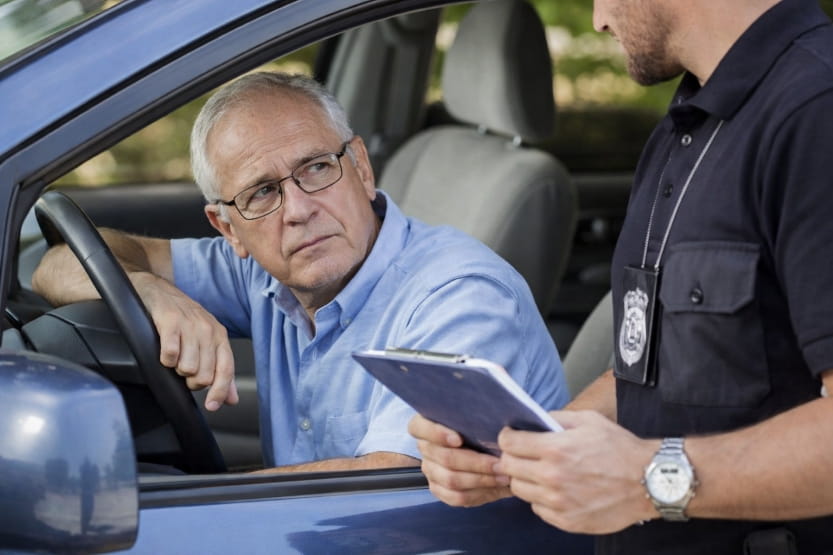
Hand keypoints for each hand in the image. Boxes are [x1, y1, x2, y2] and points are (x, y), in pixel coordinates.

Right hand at [132, 271, 238, 410]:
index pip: (226, 370)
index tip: (211, 407)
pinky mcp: (169, 322)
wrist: (158, 291)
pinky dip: (164, 359)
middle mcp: (208, 331)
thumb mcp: (207, 340)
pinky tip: (164, 351)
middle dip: (191, 381)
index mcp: (220, 336)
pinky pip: (169, 355)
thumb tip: (231, 399)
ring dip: (177, 369)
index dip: (220, 392)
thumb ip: (220, 369)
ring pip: (187, 369)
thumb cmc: (183, 319)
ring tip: (174, 357)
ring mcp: (190, 326)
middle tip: (183, 370)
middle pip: (204, 375)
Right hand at [408, 414, 511, 506]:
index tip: (458, 439)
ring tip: (504, 476)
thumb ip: (477, 418)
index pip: (418, 428)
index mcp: (424, 424)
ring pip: (451, 480)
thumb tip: (498, 428)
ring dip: (481, 479)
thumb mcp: (476, 416)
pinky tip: (496, 487)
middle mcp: (424, 447)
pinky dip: (478, 494)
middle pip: (444, 458)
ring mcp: (429, 469)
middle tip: (500, 463)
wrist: (483, 445)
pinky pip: (455, 497)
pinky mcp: (438, 489)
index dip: (437, 434)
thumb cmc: (479, 426)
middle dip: (476, 462)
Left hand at [496, 410, 657, 533]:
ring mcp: (558, 502)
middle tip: (524, 455)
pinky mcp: (566, 520)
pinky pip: (538, 509)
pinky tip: (557, 490)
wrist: (648, 481)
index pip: (508, 443)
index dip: (507, 437)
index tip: (511, 437)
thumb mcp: (588, 420)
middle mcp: (551, 477)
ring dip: (526, 479)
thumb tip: (532, 420)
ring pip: (520, 490)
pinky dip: (542, 499)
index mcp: (554, 449)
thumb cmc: (619, 448)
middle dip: (512, 458)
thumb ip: (556, 418)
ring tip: (542, 473)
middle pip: (508, 467)